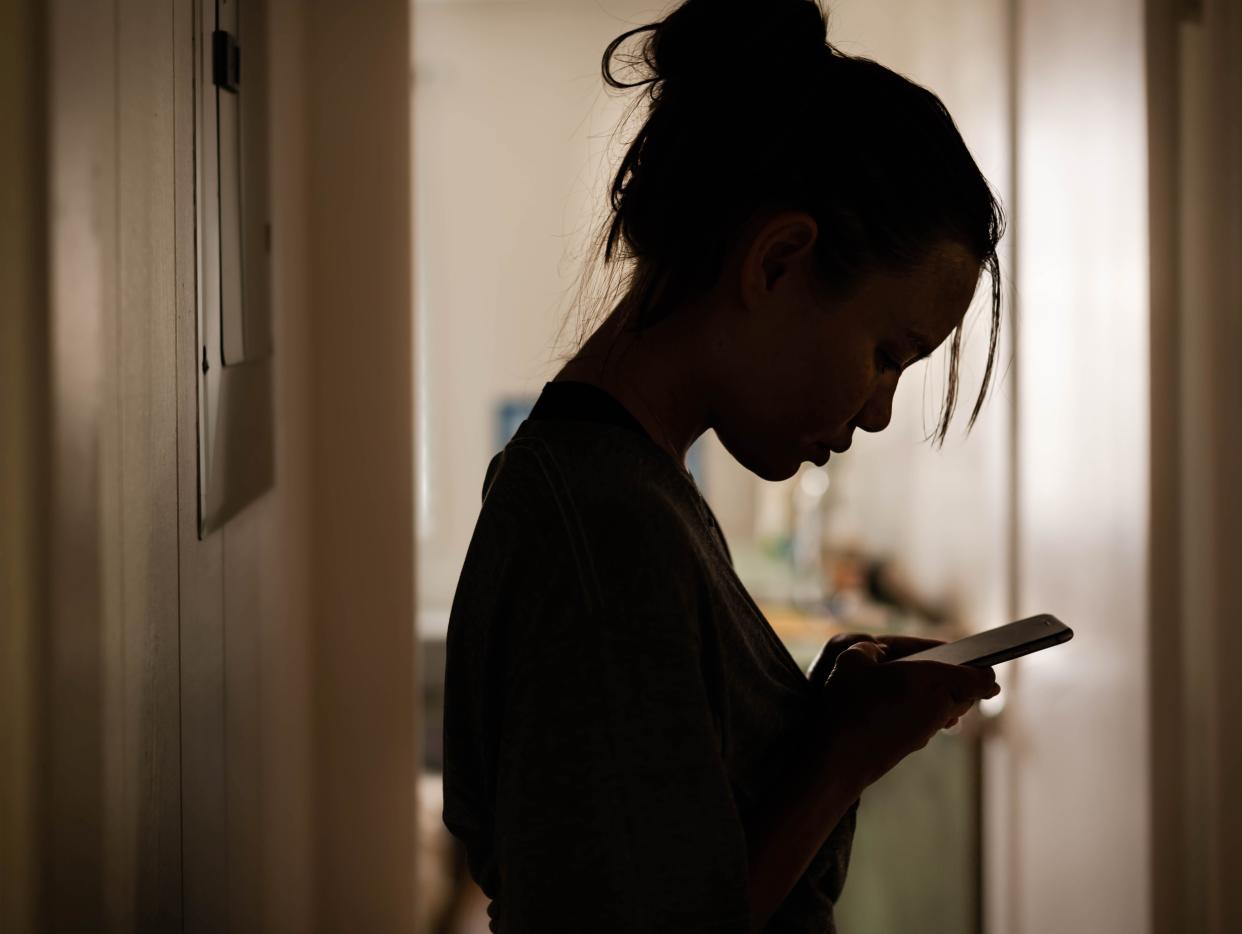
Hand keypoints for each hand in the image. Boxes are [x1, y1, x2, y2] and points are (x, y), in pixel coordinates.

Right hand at [813, 641, 999, 792]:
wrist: (839, 757)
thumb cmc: (847, 704)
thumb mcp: (852, 659)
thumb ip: (870, 649)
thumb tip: (878, 654)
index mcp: (933, 680)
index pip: (979, 678)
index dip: (983, 670)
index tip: (983, 663)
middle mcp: (938, 706)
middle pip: (967, 695)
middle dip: (962, 681)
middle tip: (951, 669)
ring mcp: (927, 730)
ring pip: (949, 710)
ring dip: (943, 696)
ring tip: (919, 682)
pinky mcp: (912, 744)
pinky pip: (931, 722)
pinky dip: (924, 710)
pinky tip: (899, 703)